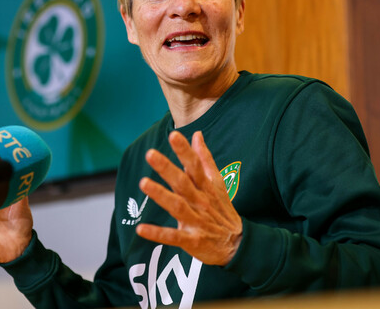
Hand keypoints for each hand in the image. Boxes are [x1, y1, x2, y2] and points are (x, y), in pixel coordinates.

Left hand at [136, 130, 242, 265]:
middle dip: (167, 168)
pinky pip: (173, 236)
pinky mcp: (192, 240)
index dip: (184, 151)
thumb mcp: (218, 183)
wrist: (238, 245)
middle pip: (183, 182)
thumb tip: (197, 135)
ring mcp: (197, 221)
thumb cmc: (222, 210)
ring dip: (161, 195)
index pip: (195, 165)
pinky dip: (157, 233)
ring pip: (177, 206)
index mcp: (205, 187)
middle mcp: (200, 201)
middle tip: (150, 153)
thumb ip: (205, 159)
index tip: (173, 135)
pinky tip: (141, 229)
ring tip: (143, 183)